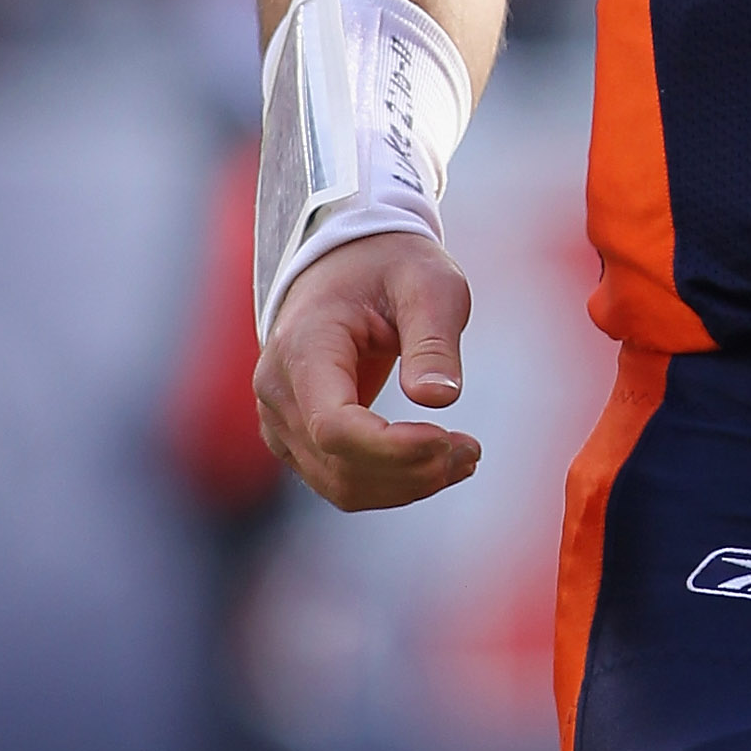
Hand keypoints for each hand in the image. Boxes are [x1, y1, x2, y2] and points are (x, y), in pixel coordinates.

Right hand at [253, 235, 478, 512]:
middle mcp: (278, 390)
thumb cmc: (392, 267)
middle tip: (472, 451)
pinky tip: (437, 462)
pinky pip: (341, 483)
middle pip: (340, 464)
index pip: (334, 426)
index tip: (449, 439)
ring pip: (341, 486)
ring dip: (408, 485)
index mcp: (304, 345)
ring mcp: (280, 420)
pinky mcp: (298, 439)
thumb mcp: (429, 284)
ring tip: (464, 457)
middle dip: (413, 470)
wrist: (350, 263)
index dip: (393, 448)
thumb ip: (433, 340)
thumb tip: (437, 399)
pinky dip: (393, 485)